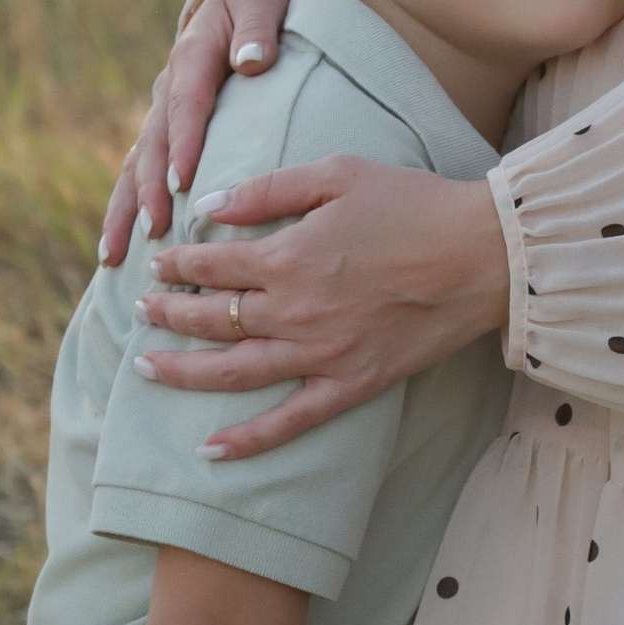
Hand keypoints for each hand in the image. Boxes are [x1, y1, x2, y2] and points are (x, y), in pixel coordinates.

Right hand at [100, 0, 292, 265]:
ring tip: (113, 255)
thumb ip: (257, 28)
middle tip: (153, 230)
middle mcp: (167, 88)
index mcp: (192, 57)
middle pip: (152, 144)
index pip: (186, 105)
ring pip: (135, 165)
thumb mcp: (261, 3)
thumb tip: (252, 60)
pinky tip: (118, 247)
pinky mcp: (162, 128)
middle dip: (149, 190)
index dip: (183, 143)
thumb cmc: (253, 2)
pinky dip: (127, 206)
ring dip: (124, 209)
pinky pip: (139, 170)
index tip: (182, 182)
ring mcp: (159, 111)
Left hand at [138, 158, 509, 455]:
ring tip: (145, 368)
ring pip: (232, 373)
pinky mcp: (349, 385)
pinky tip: (210, 450)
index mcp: (287, 257)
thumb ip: (269, 191)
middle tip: (141, 310)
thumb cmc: (413, 204)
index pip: (211, 265)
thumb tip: (211, 206)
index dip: (177, 264)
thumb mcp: (337, 174)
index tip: (158, 263)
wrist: (482, 255)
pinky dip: (247, 441)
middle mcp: (293, 312)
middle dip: (167, 314)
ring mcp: (320, 355)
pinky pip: (289, 422)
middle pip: (210, 319)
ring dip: (182, 372)